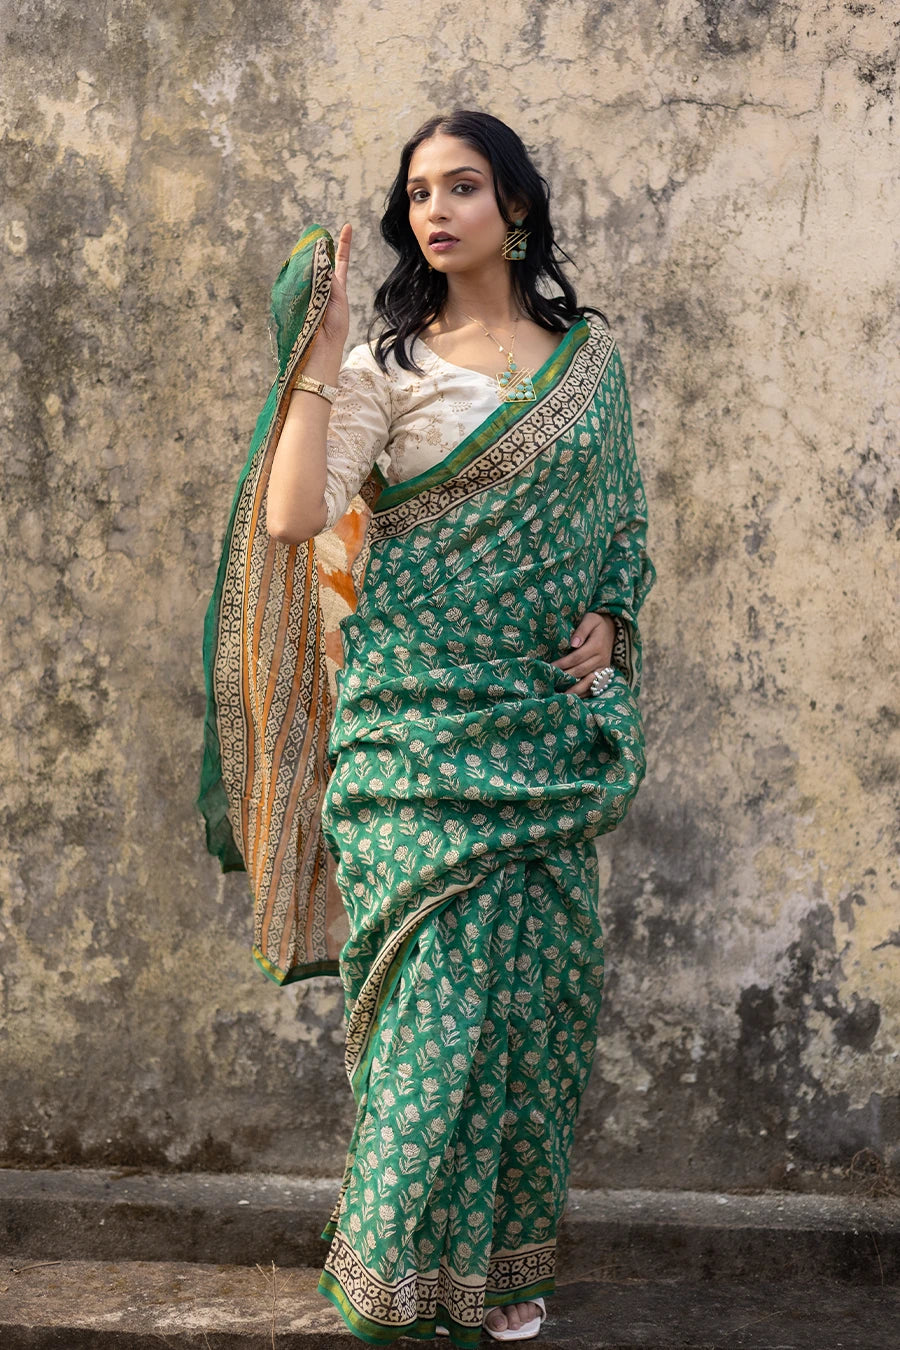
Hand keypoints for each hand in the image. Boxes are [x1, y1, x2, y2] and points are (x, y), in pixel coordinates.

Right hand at [308, 223, 351, 373]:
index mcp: (336, 289)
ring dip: (309, 266)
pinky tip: (299, 273)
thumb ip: (330, 280)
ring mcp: (308, 291)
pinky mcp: (295, 297)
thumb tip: (321, 261)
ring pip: (308, 270)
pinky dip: (300, 277)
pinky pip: (297, 281)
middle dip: (318, 251)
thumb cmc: (333, 330)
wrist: (320, 351)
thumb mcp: (338, 301)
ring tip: (309, 266)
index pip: (340, 262)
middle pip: (320, 262)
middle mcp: (322, 287)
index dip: (343, 245)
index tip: (347, 226)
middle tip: (315, 241)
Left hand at [551, 611, 614, 698]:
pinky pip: (595, 686)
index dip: (563, 664)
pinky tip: (574, 697)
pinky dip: (585, 692)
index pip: (576, 658)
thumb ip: (581, 630)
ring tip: (562, 696)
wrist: (613, 628)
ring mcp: (604, 667)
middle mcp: (601, 659)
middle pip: (581, 671)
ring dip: (575, 690)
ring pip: (589, 682)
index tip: (550, 668)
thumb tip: (573, 643)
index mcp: (596, 646)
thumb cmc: (596, 623)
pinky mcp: (605, 673)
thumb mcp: (590, 620)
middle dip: (566, 678)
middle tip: (552, 684)